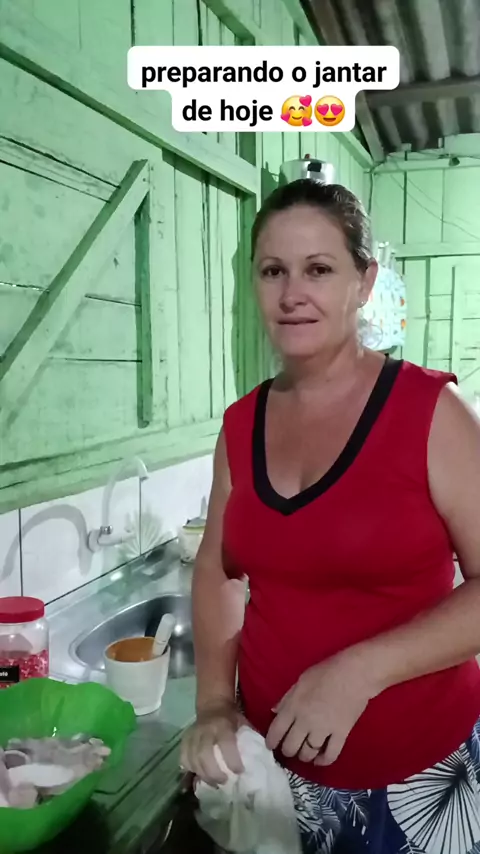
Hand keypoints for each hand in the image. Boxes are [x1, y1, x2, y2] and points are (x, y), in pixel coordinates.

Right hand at [180, 699, 247, 785]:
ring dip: (203, 775)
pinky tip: (199, 776)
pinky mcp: (184, 740)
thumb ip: (248, 741)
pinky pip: (184, 758)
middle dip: (214, 773)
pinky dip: (191, 769)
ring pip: (193, 759)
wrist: (213, 707)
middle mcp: (205, 730)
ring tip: (214, 783)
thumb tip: (257, 762)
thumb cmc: (232, 719)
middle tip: (224, 782)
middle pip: (205, 755)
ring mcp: (192, 735)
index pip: (225, 743)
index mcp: (222, 725)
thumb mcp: (243, 724)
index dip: (232, 759)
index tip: (239, 771)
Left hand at [266, 650, 377, 766]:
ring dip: (304, 756)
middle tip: (290, 748)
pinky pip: (330, 755)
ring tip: (304, 753)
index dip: (271, 741)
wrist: (354, 674)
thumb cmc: (326, 672)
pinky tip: (318, 760)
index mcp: (293, 706)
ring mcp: (323, 731)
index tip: (271, 745)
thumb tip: (275, 712)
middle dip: (287, 750)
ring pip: (308, 754)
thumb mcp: (301, 680)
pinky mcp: (341, 735)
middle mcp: (305, 722)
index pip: (276, 731)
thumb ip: (287, 698)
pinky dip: (323, 761)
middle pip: (290, 747)